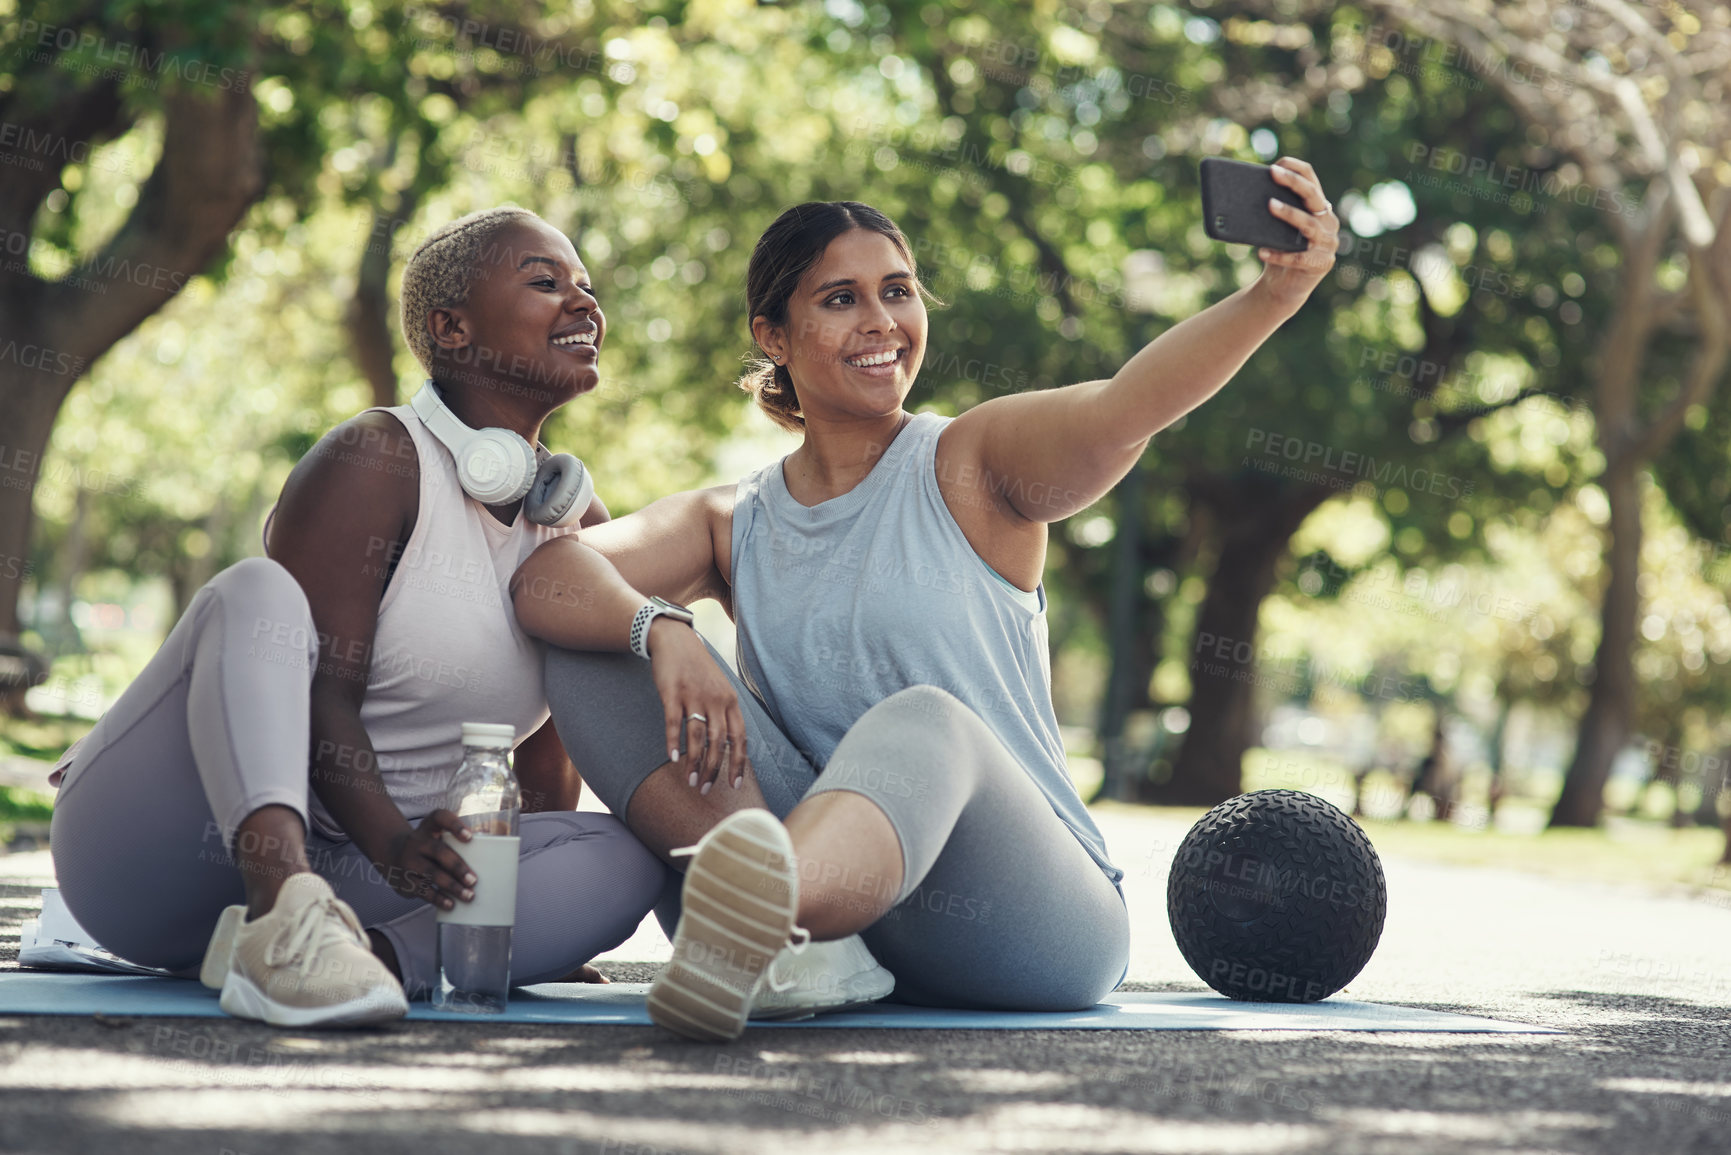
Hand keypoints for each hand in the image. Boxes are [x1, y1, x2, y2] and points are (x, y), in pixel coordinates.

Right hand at [379, 808, 475, 910]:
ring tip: (468, 895)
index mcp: (428, 827)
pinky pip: (422, 890)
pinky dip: (438, 898)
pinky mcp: (403, 879)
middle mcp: (416, 842)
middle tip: (473, 880)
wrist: (393, 853)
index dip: (455, 825)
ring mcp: (408, 860)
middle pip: (439, 851)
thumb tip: (486, 857)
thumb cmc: (427, 846)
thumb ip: (455, 841)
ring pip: (431, 873)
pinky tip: (450, 904)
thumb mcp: (435, 835)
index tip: (470, 837)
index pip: (440, 817)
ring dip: (451, 886)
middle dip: (457, 867)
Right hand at [647, 617, 749, 792]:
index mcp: (730, 701)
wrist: (675, 640)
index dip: (738, 763)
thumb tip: (728, 747)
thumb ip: (724, 715)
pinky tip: (672, 758)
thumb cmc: (698, 670)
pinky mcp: (673, 692)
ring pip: (698, 736)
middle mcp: (716, 699)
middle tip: (706, 789)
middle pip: (719, 742)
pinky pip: (674, 722)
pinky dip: (673, 742)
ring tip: (691, 781)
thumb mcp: (719, 689)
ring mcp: (694, 695)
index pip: (739, 738)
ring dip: (695, 762)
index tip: (735, 785)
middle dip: (714, 769)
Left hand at [1255, 157, 1338, 313]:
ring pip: (1309, 225)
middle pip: (1313, 197)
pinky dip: (1279, 255)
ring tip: (1269, 205)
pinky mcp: (1321, 265)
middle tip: (1273, 173)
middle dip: (1293, 182)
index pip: (1312, 181)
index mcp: (1319, 208)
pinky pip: (1299, 258)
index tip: (1277, 163)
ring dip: (1289, 214)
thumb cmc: (1279, 251)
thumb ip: (1273, 210)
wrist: (1283, 287)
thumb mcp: (1277, 228)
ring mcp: (1328, 244)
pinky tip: (1262, 251)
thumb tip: (1244, 191)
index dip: (1297, 169)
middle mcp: (1328, 222)